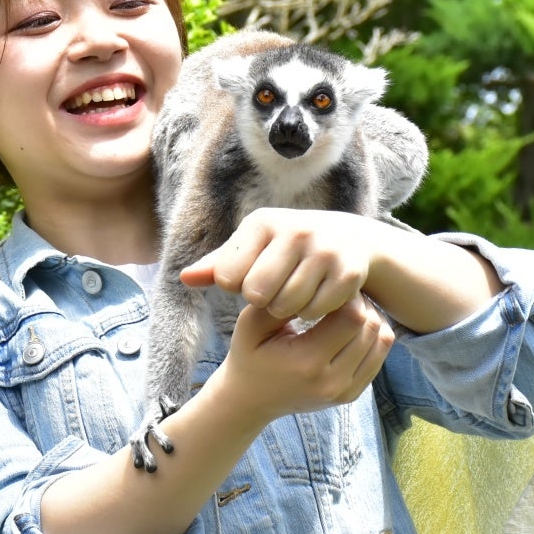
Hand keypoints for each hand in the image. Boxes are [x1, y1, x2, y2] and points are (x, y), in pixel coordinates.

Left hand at [179, 208, 377, 322]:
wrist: (349, 239)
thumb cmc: (285, 248)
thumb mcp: (251, 249)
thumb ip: (217, 265)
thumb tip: (183, 278)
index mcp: (262, 222)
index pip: (228, 278)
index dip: (238, 287)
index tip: (252, 277)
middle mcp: (294, 230)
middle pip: (256, 294)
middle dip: (262, 301)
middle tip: (275, 291)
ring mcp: (324, 249)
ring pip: (287, 305)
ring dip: (287, 309)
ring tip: (294, 294)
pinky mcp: (348, 270)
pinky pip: (315, 310)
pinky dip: (313, 312)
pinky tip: (317, 297)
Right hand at [212, 295, 393, 422]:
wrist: (250, 400)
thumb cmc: (248, 354)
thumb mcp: (250, 324)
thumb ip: (278, 301)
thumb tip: (310, 281)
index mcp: (307, 363)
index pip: (352, 317)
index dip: (346, 294)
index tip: (329, 286)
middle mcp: (332, 381)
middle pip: (371, 327)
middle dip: (361, 303)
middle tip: (340, 293)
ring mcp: (344, 391)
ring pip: (382, 340)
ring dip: (369, 317)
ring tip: (346, 308)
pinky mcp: (352, 394)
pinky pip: (379, 355)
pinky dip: (371, 335)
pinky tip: (349, 326)